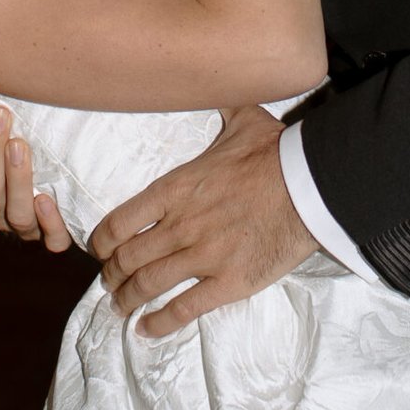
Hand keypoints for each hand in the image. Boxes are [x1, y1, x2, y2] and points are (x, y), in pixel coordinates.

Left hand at [90, 103, 314, 336]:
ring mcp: (202, 257)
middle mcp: (179, 226)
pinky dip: (160, 322)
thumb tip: (216, 79)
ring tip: (121, 307)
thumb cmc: (274, 153)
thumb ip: (220, 106)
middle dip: (112, 275)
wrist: (309, 187)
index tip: (100, 250)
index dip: (102, 242)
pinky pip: (184, 309)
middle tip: (110, 282)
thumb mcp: (241, 120)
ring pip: (148, 286)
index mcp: (174, 190)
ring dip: (128, 300)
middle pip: (128, 259)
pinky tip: (148, 329)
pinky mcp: (228, 283)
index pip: (119, 222)